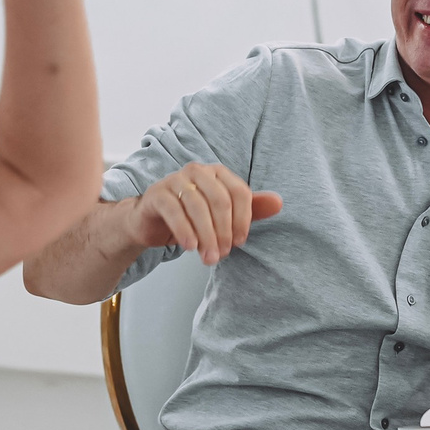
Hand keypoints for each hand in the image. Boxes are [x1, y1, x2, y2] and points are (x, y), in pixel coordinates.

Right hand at [128, 163, 283, 265]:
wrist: (150, 222)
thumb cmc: (190, 218)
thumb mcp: (222, 216)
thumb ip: (250, 209)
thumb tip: (279, 203)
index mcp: (218, 172)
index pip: (239, 192)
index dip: (243, 219)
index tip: (240, 242)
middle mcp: (197, 171)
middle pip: (219, 200)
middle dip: (224, 231)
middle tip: (223, 254)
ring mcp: (175, 180)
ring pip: (197, 206)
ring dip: (206, 236)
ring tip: (208, 258)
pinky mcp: (157, 194)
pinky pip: (174, 211)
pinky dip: (185, 231)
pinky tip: (191, 247)